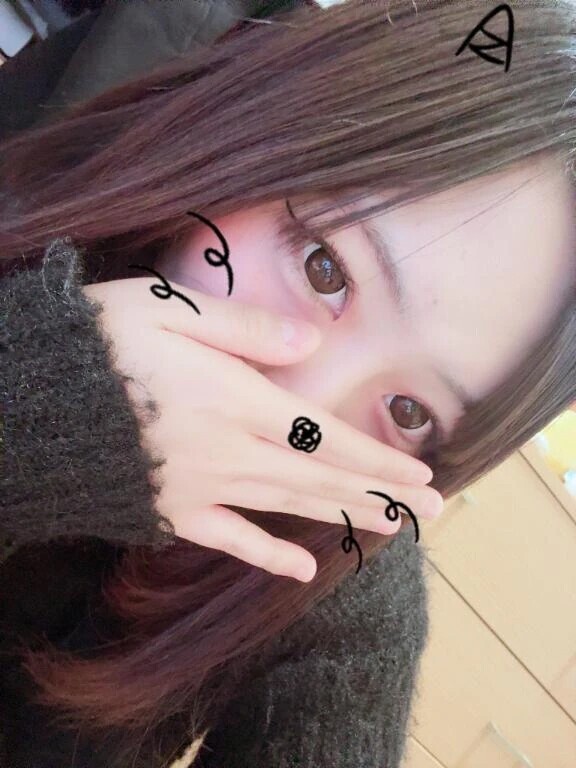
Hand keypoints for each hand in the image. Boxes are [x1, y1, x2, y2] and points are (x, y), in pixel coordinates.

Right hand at [82, 277, 441, 581]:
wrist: (32, 402)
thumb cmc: (101, 342)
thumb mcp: (173, 312)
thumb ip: (247, 329)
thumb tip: (313, 343)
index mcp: (235, 399)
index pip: (325, 434)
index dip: (378, 457)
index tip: (424, 474)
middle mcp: (229, 450)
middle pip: (320, 476)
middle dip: (380, 492)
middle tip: (434, 511)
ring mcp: (201, 488)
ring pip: (288, 507)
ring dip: (343, 516)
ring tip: (391, 528)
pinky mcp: (171, 511)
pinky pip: (229, 540)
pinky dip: (267, 554)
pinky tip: (300, 569)